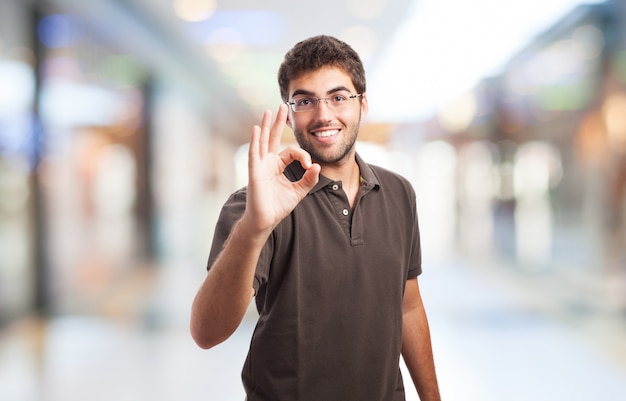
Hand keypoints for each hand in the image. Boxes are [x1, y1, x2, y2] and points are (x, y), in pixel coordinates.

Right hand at [242, 103, 319, 234]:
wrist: (265, 220)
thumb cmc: (278, 206)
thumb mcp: (299, 191)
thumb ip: (309, 179)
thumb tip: (317, 166)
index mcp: (278, 165)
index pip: (292, 151)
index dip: (303, 155)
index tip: (309, 166)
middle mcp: (268, 162)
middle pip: (274, 138)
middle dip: (279, 122)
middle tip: (283, 106)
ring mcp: (260, 165)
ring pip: (263, 141)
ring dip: (266, 126)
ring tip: (268, 111)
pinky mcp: (254, 171)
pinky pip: (255, 153)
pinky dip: (255, 141)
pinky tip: (257, 129)